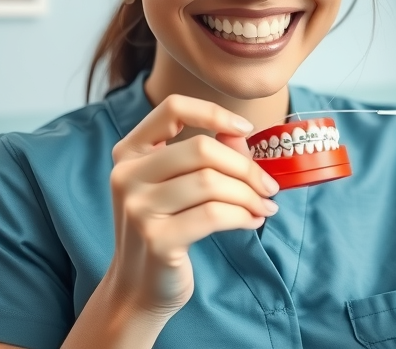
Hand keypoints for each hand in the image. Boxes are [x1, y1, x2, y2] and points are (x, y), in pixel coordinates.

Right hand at [105, 95, 279, 317]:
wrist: (140, 287)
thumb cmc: (167, 228)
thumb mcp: (178, 186)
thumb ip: (206, 156)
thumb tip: (242, 136)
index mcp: (129, 152)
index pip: (172, 108)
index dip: (213, 112)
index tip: (246, 130)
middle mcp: (126, 175)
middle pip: (201, 149)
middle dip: (245, 167)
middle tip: (268, 186)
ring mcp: (138, 208)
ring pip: (211, 182)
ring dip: (249, 195)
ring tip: (263, 206)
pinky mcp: (157, 240)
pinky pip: (214, 215)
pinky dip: (243, 216)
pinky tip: (252, 221)